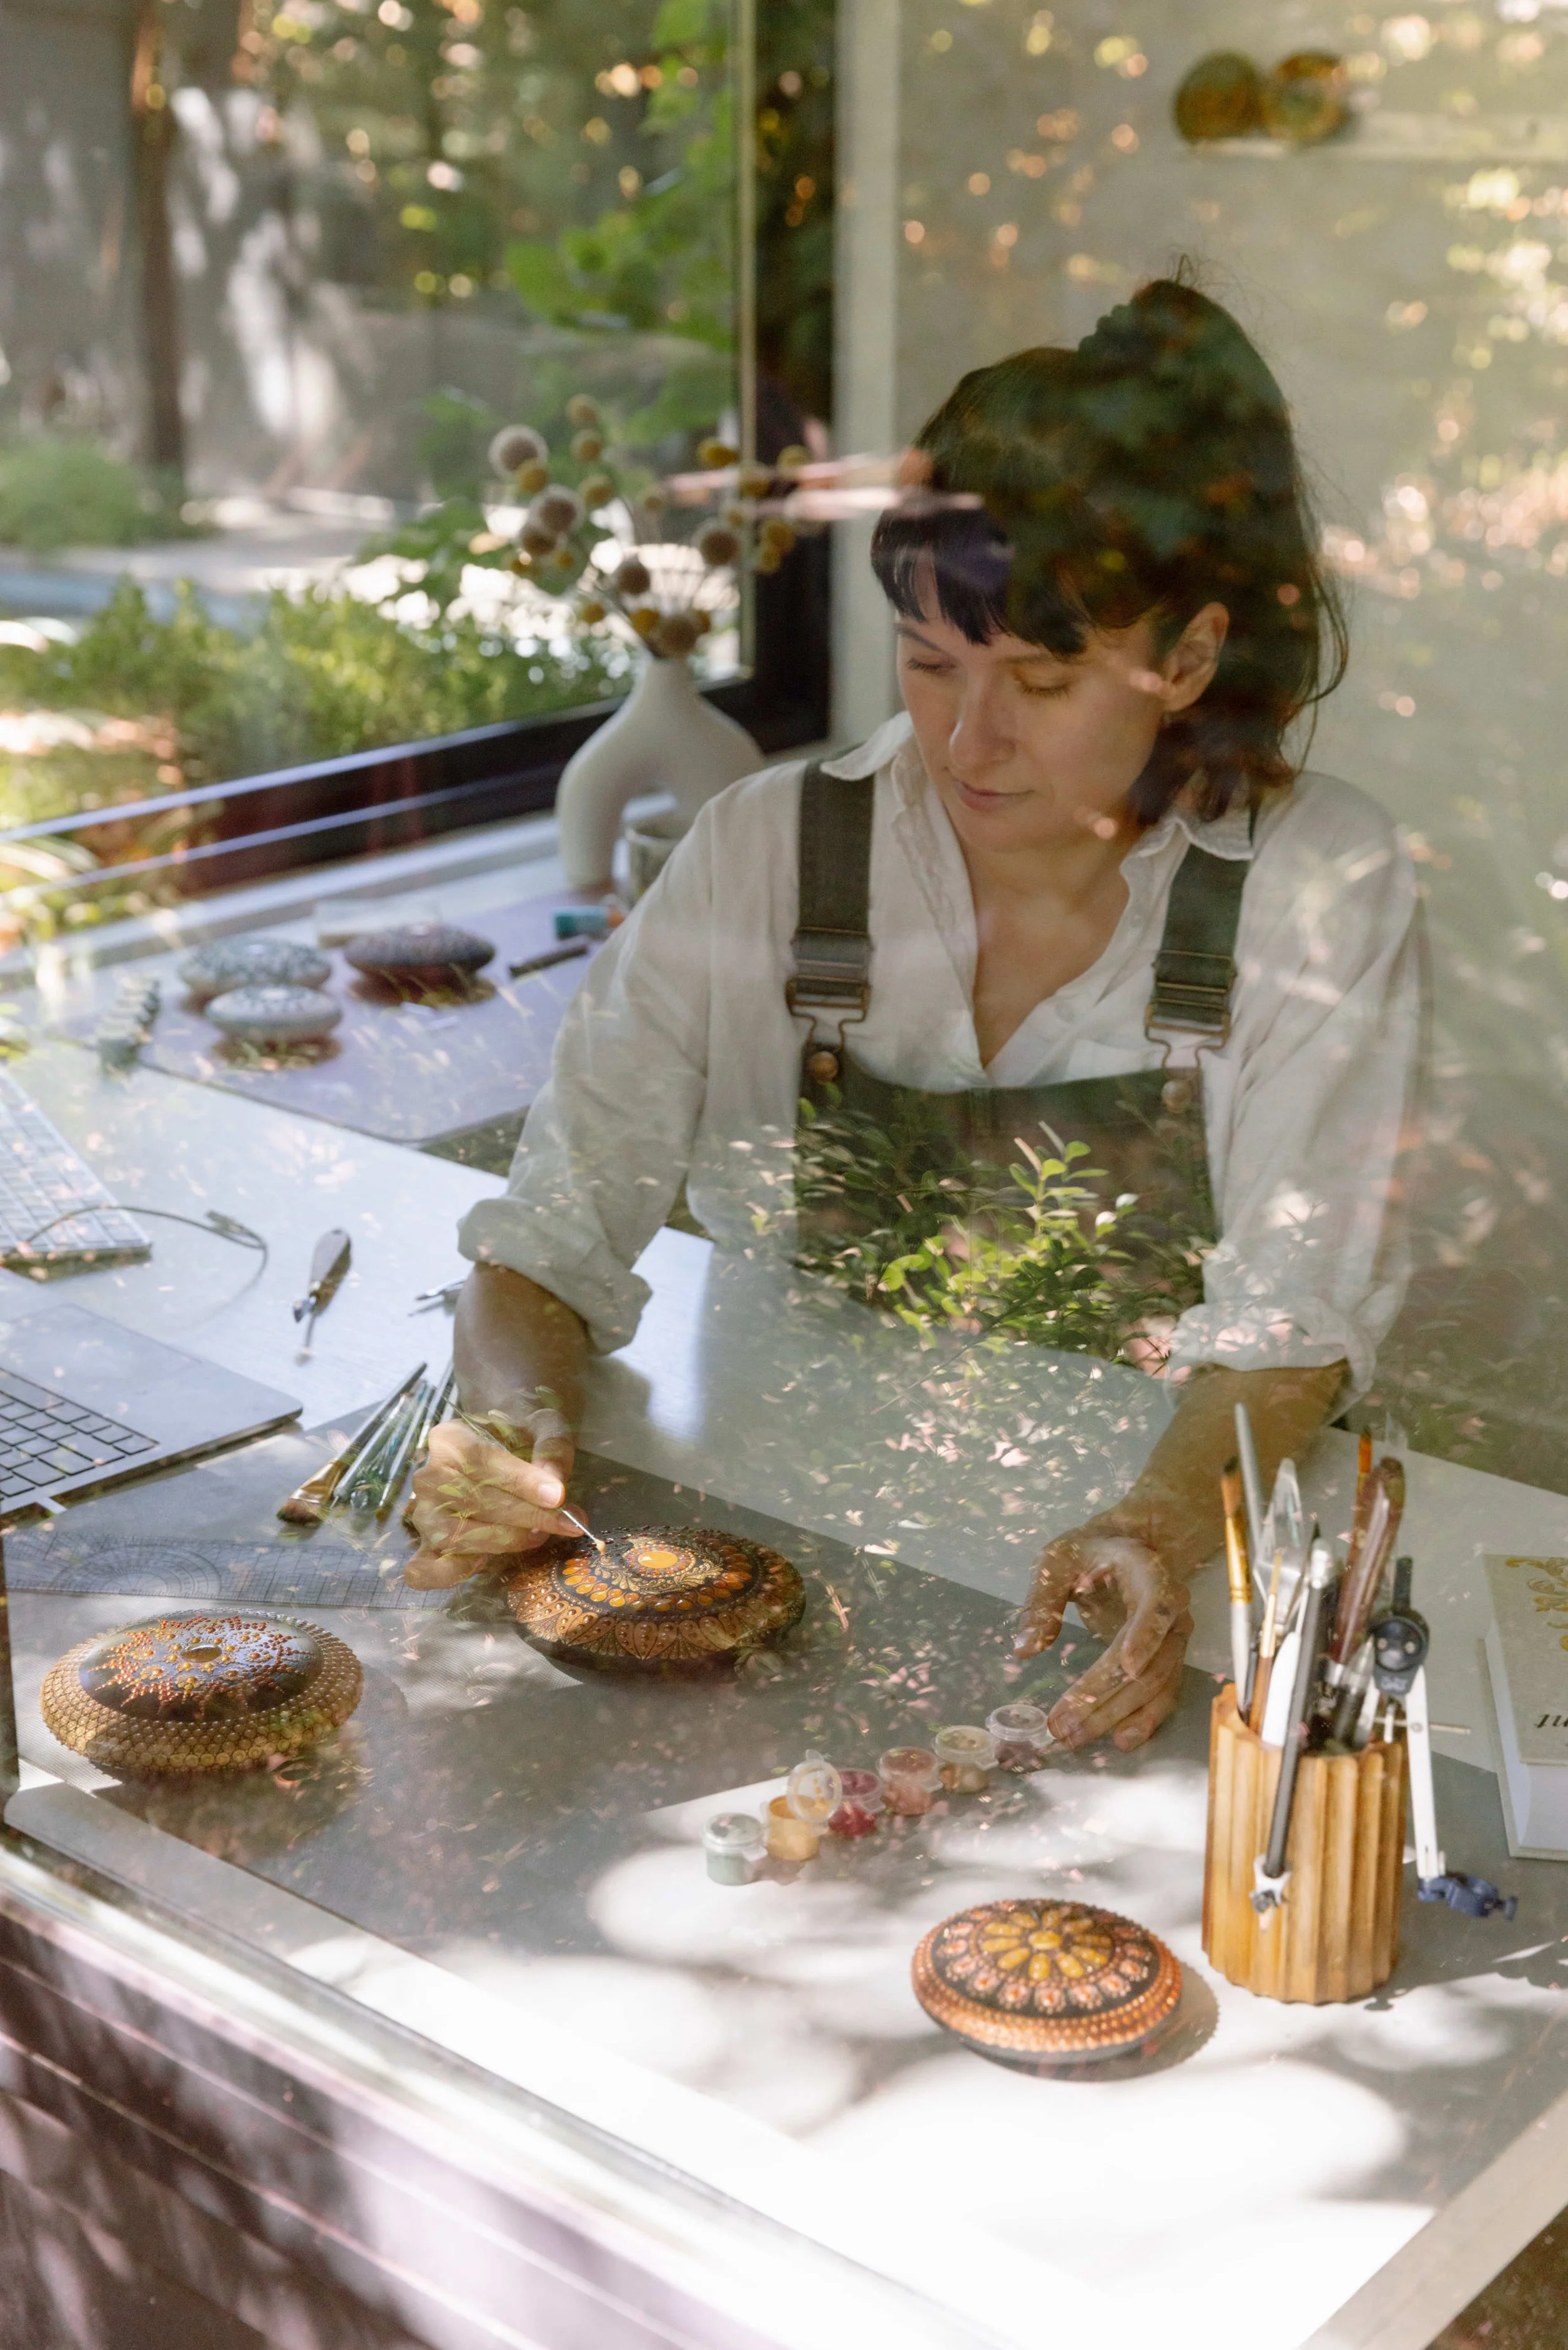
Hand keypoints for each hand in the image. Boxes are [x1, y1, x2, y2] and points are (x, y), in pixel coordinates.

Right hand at [404, 1407, 579, 1588]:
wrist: (497, 1445)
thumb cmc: (519, 1435)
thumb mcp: (543, 1426)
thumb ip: (551, 1448)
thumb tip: (554, 1484)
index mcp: (450, 1439)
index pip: (480, 1461)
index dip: (520, 1482)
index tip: (557, 1496)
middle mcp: (427, 1477)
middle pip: (474, 1502)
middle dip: (526, 1516)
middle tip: (566, 1522)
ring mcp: (423, 1514)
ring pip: (459, 1537)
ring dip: (505, 1542)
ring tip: (540, 1533)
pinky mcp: (427, 1545)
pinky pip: (427, 1570)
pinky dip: (456, 1572)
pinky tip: (492, 1563)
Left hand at [1013, 1529, 1191, 1752]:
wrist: (1126, 1547)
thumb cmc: (1088, 1552)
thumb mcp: (1057, 1561)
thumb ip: (1041, 1600)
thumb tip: (1024, 1648)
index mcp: (1149, 1574)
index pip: (1156, 1604)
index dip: (1144, 1636)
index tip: (1127, 1666)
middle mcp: (1172, 1609)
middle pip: (1148, 1659)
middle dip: (1105, 1695)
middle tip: (1064, 1724)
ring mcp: (1174, 1638)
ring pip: (1155, 1684)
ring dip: (1118, 1714)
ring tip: (1078, 1738)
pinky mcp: (1168, 1659)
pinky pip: (1163, 1694)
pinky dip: (1144, 1718)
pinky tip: (1120, 1739)